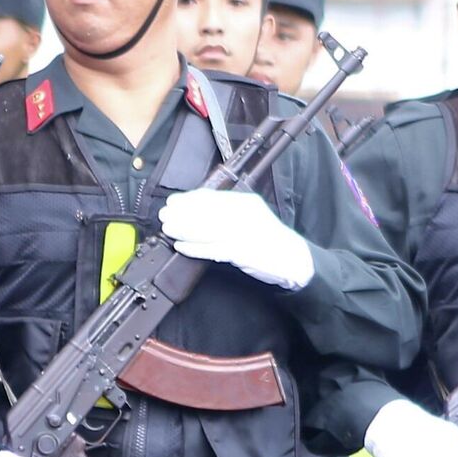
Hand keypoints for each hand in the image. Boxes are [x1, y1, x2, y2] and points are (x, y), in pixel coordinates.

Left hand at [159, 188, 314, 290]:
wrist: (293, 259)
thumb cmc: (268, 238)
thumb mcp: (250, 216)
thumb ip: (228, 212)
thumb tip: (195, 210)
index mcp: (245, 202)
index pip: (212, 197)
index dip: (189, 199)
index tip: (173, 201)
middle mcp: (244, 214)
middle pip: (206, 212)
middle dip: (182, 213)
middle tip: (164, 215)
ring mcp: (244, 233)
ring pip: (207, 229)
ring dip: (184, 229)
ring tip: (168, 229)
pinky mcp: (242, 252)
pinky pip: (213, 249)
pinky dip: (195, 248)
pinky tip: (181, 247)